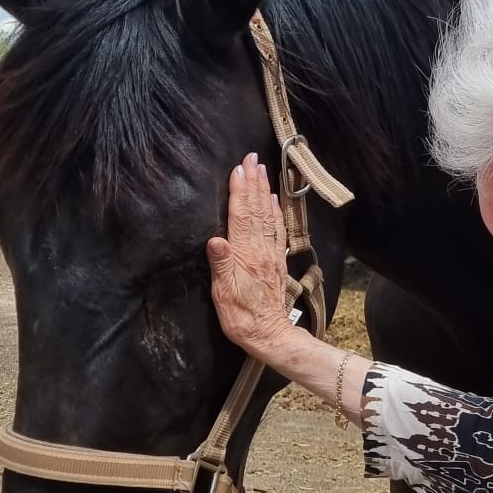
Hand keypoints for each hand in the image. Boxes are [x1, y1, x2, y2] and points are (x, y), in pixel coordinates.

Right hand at [207, 154, 300, 364]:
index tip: (239, 168)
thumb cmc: (241, 317)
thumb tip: (214, 239)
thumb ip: (221, 265)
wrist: (270, 335)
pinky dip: (275, 211)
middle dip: (254, 182)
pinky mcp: (276, 261)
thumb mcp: (223, 295)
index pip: (242, 216)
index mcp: (245, 255)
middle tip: (252, 157)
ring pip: (268, 216)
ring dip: (264, 191)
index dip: (240, 191)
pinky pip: (277, 229)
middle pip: (257, 210)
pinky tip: (274, 201)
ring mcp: (271, 254)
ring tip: (263, 170)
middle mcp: (261, 249)